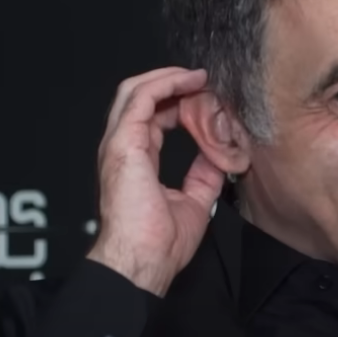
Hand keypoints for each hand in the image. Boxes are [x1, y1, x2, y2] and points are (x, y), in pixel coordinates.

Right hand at [86, 67, 224, 296]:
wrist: (144, 260)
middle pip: (140, 97)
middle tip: (203, 80)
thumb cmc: (161, 242)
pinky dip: (165, 84)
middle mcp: (123, 148)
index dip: (178, 102)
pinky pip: (141, 98)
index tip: (205, 97)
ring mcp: (119, 143)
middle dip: (172, 82)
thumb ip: (203, 174)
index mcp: (136, 160)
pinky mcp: (123, 143)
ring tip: (198, 76)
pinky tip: (189, 82)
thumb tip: (218, 157)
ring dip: (169, 78)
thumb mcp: (194, 200)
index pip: (153, 117)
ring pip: (136, 90)